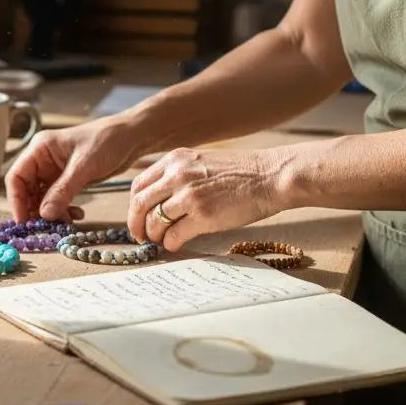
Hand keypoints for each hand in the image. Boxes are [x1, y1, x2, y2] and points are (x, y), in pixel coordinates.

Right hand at [6, 118, 146, 221]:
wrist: (132, 136)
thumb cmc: (108, 140)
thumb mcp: (84, 166)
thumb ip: (63, 190)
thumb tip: (44, 214)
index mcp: (40, 148)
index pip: (16, 177)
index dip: (16, 200)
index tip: (24, 221)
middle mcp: (43, 160)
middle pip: (27, 190)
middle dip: (35, 210)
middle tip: (46, 228)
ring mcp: (55, 171)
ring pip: (42, 198)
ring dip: (51, 213)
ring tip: (66, 222)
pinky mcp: (68, 180)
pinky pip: (58, 200)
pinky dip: (64, 210)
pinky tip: (77, 215)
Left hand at [127, 147, 287, 251]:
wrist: (271, 176)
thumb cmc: (243, 172)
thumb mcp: (203, 162)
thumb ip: (180, 175)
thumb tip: (161, 201)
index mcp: (175, 160)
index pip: (139, 185)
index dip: (134, 206)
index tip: (138, 218)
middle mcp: (177, 175)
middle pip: (140, 204)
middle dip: (136, 224)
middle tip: (141, 236)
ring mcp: (189, 195)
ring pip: (154, 222)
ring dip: (155, 236)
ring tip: (162, 241)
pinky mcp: (203, 215)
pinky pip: (174, 235)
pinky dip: (170, 243)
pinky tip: (176, 245)